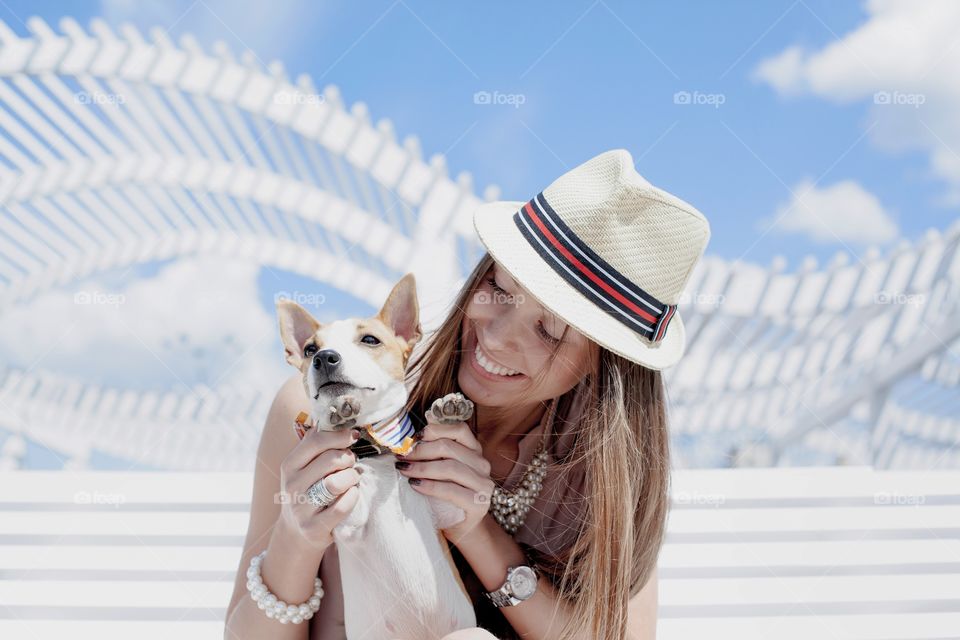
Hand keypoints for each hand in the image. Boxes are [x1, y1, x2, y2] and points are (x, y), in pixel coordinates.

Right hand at [276, 421, 362, 549]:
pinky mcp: (314, 527)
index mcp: (289, 464)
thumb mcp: (304, 466)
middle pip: (330, 460)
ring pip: (337, 483)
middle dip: (349, 458)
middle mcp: (292, 485)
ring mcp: (301, 508)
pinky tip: (352, 494)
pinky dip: (353, 497)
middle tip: (352, 462)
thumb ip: (315, 442)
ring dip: (352, 477)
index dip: (339, 435)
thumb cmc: (309, 490)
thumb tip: (333, 415)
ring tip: (353, 478)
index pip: (315, 440)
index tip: (353, 436)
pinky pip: (342, 506)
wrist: (297, 532)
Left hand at [394, 414, 494, 545]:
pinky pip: (451, 490)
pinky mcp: (478, 503)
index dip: (435, 430)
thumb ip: (432, 454)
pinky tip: (415, 485)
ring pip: (450, 467)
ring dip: (422, 468)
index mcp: (475, 450)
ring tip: (404, 470)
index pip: (459, 430)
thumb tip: (406, 442)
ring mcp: (483, 484)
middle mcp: (482, 464)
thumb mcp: (440, 470)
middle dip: (421, 450)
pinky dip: (430, 486)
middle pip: (449, 447)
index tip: (414, 438)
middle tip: (402, 457)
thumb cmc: (445, 495)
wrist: (459, 525)